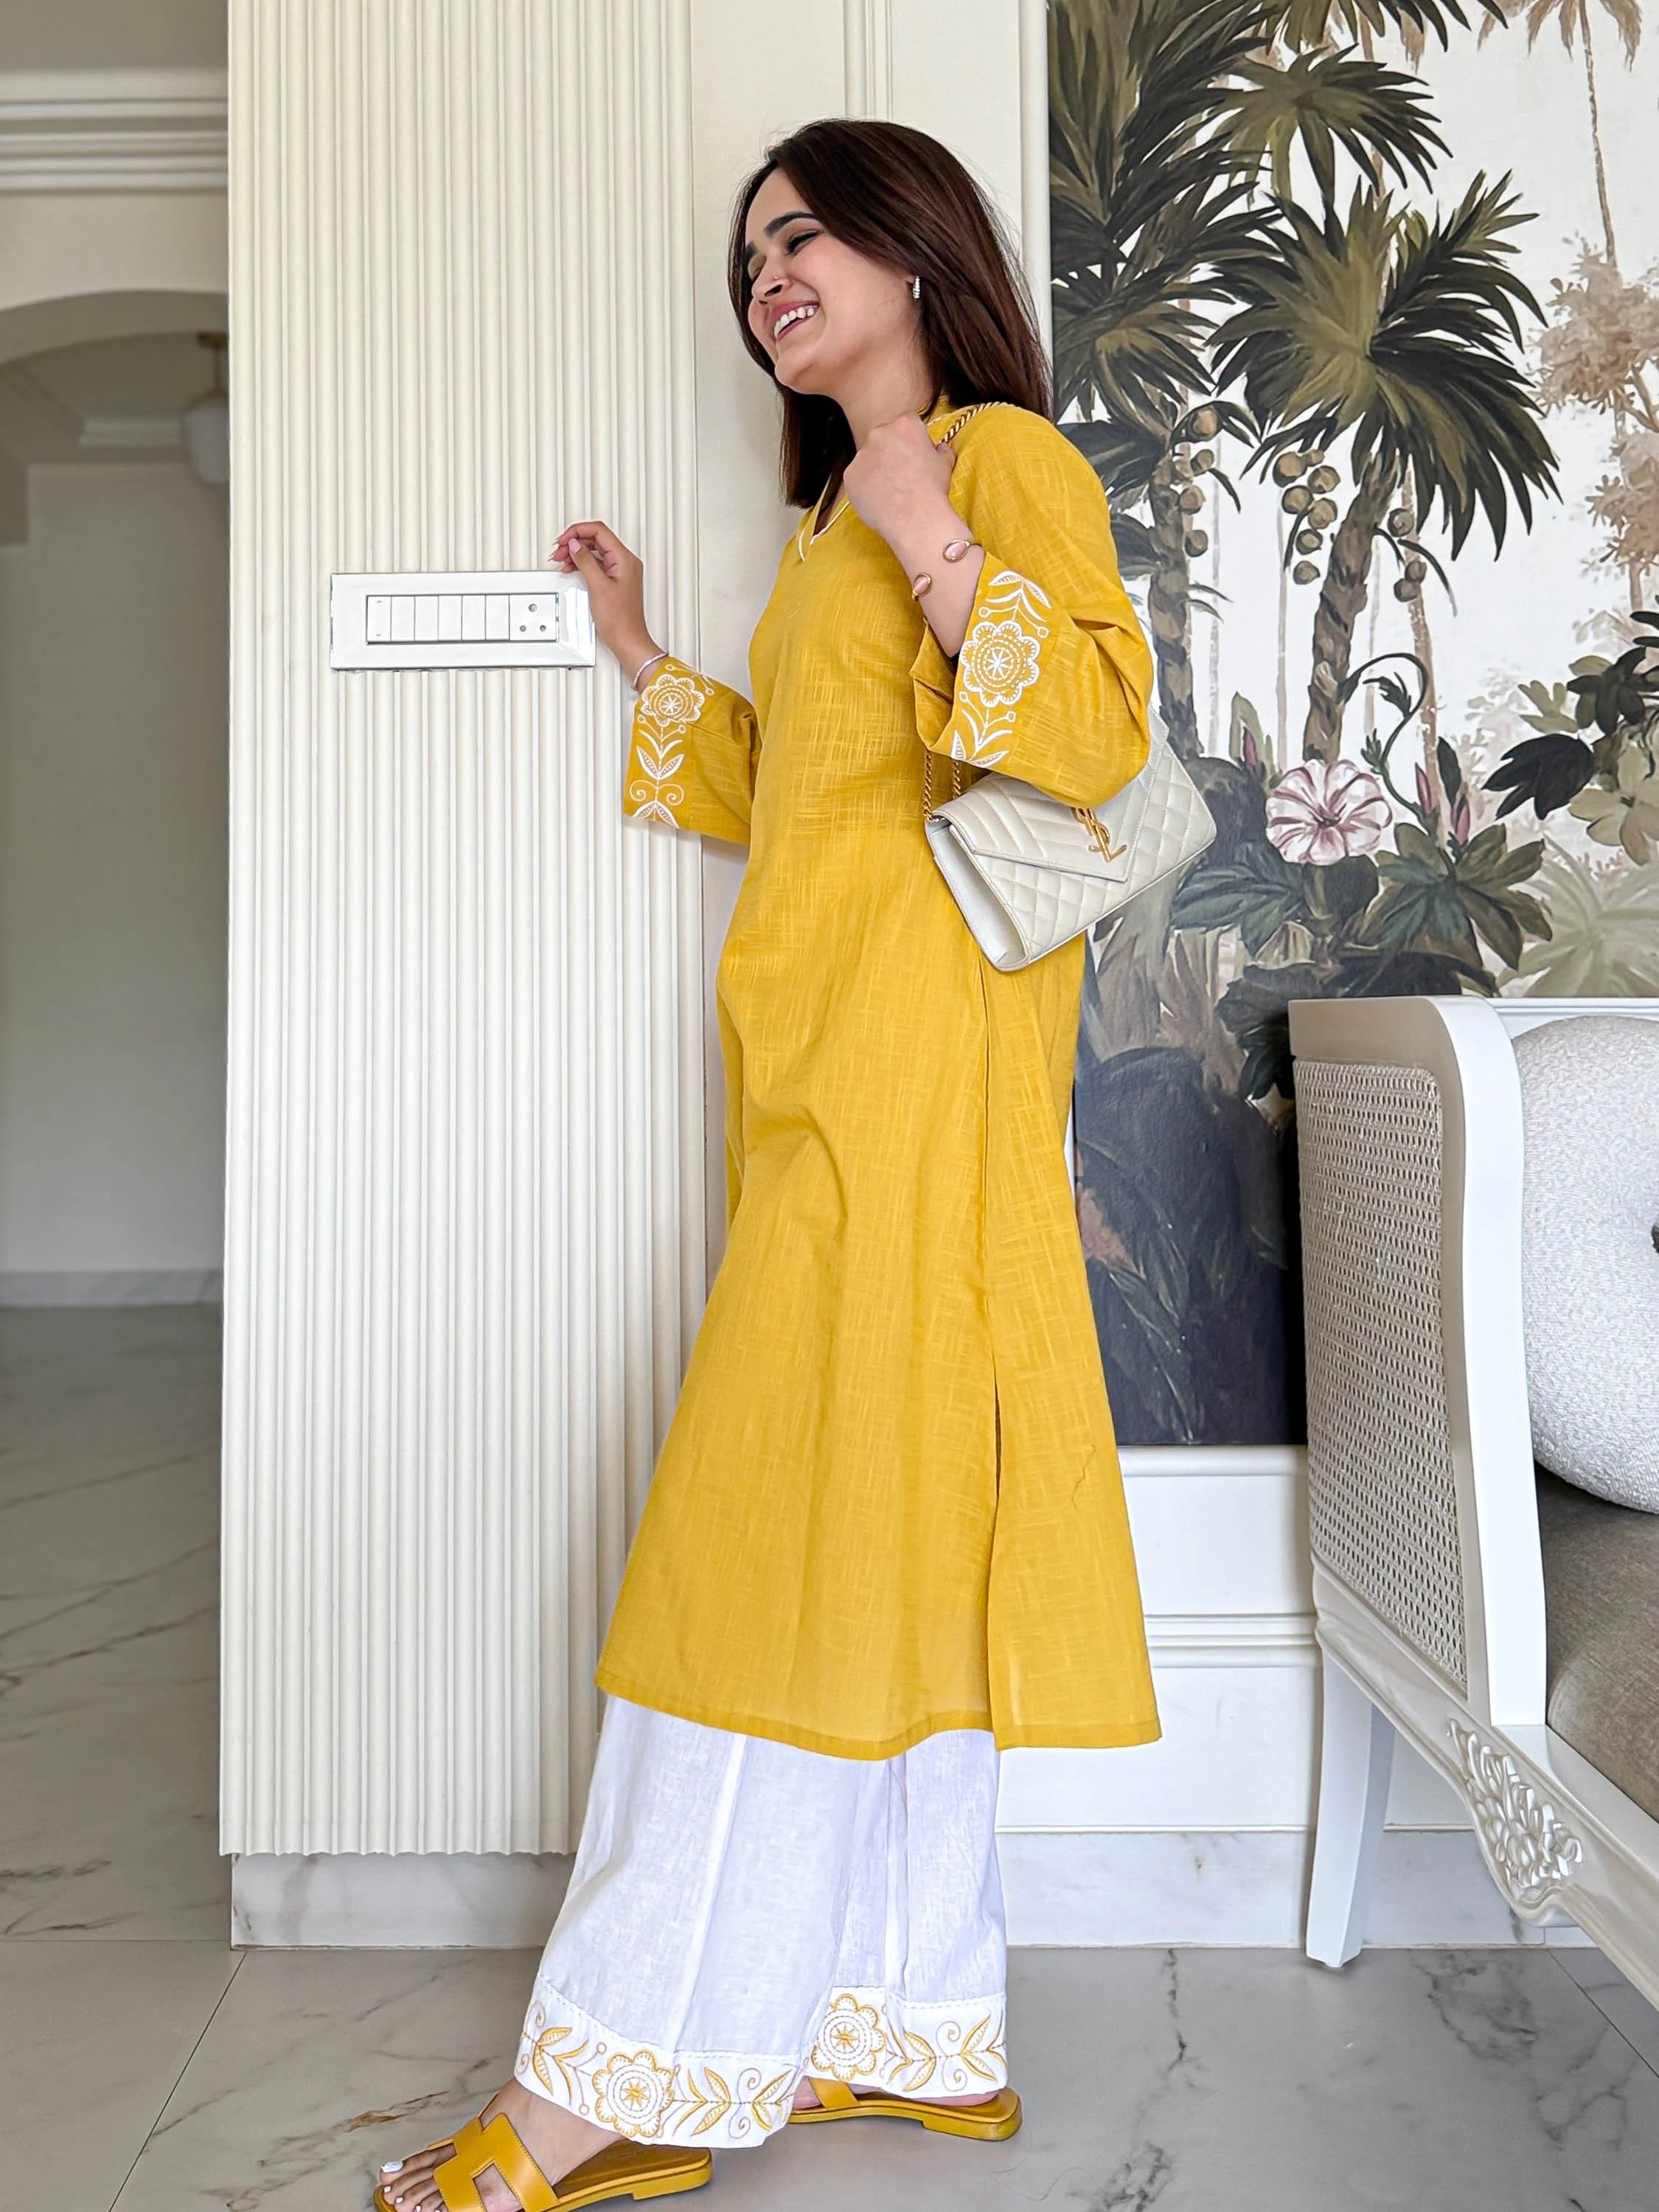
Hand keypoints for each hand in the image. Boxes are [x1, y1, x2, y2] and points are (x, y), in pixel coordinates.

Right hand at [549, 520, 658, 681]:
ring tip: (561, 559)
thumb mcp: (597, 586)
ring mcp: (620, 571)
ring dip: (576, 553)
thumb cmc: (620, 620)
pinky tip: (571, 568)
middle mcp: (625, 562)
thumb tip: (574, 545)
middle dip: (574, 542)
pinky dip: (582, 564)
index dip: (577, 531)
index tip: (563, 540)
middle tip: (558, 550)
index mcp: (625, 559)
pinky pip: (596, 564)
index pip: (599, 531)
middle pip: (596, 539)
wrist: (627, 640)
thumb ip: (585, 561)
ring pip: (594, 551)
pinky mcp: (614, 580)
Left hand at [842, 412, 960, 567]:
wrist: (915, 518)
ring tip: (891, 490)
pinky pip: (857, 477)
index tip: (915, 454)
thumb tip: (941, 448)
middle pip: (883, 438)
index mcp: (904, 425)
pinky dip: (866, 486)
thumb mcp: (945, 465)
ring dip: (877, 469)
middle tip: (902, 474)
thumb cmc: (932, 490)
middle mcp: (879, 434)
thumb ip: (941, 451)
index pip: (906, 423)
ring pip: (868, 458)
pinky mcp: (850, 475)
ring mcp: (861, 454)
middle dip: (891, 452)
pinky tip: (880, 499)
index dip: (911, 439)